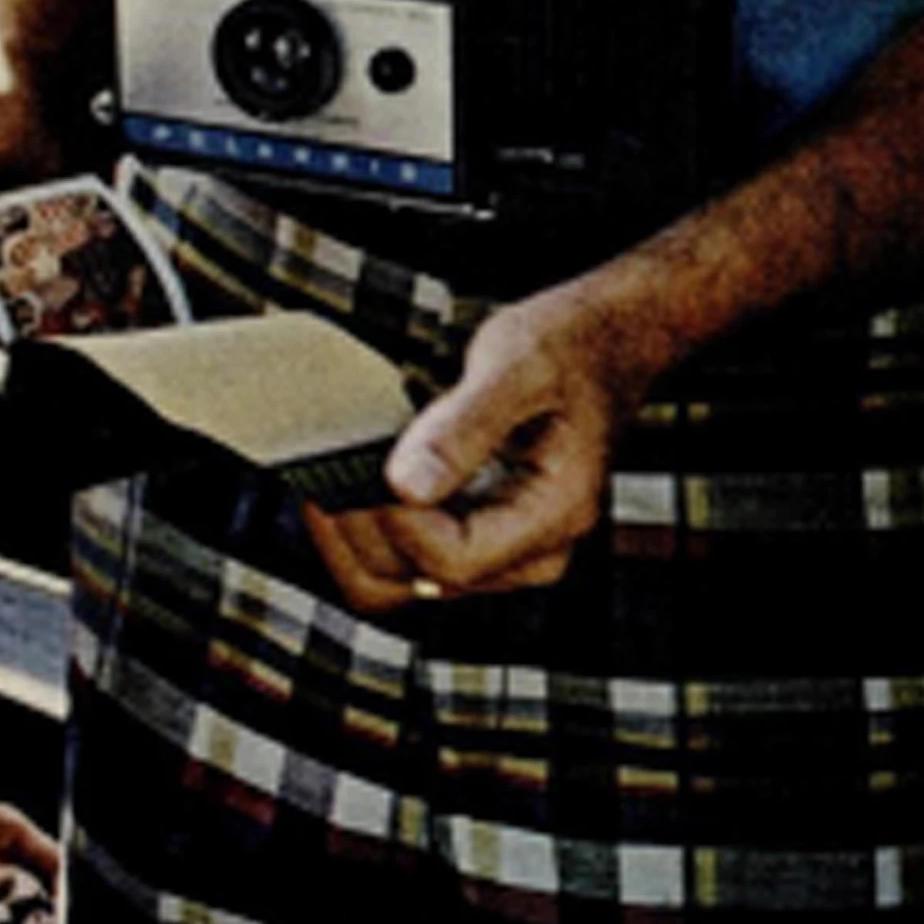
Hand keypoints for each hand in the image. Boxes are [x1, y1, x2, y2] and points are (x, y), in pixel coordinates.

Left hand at [303, 273, 664, 608]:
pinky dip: (372, 526)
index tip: (359, 462)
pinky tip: (352, 480)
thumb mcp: (516, 363)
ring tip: (326, 473)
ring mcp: (507, 551)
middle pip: (420, 578)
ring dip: (355, 535)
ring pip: (405, 579)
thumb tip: (407, 486)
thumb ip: (465, 426)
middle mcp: (534, 552)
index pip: (452, 556)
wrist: (603, 345)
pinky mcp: (482, 535)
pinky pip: (412, 555)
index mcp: (555, 516)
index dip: (394, 518)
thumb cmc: (564, 346)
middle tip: (321, 467)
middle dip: (360, 529)